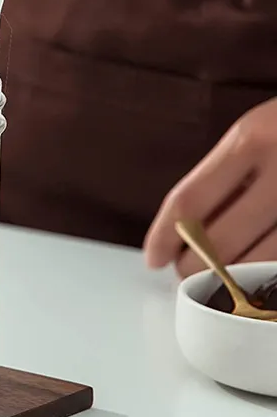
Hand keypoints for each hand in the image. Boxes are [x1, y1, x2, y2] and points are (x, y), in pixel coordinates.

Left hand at [144, 98, 276, 276]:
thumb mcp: (259, 134)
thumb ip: (225, 178)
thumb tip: (181, 231)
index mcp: (252, 138)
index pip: (189, 199)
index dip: (164, 235)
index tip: (153, 258)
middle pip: (218, 240)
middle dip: (194, 267)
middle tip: (187, 274)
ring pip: (260, 262)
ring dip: (232, 282)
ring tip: (222, 282)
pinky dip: (271, 279)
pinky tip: (261, 280)